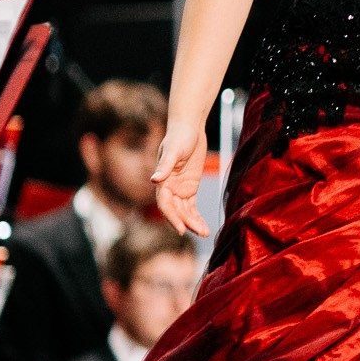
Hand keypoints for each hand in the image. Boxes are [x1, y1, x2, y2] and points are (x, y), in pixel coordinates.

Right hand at [150, 121, 209, 237]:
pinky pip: (191, 205)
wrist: (189, 128)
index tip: (182, 229)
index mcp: (162, 181)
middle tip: (200, 232)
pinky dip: (196, 215)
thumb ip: (165, 165)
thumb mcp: (174, 150)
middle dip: (187, 222)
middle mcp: (168, 187)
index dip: (172, 217)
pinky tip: (203, 226)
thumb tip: (154, 179)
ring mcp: (179, 188)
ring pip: (184, 211)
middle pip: (176, 210)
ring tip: (205, 233)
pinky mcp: (189, 186)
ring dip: (193, 222)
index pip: (165, 204)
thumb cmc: (179, 136)